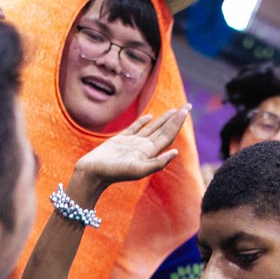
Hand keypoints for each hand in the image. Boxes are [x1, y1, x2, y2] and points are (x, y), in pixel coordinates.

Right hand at [71, 107, 188, 197]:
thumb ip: (157, 162)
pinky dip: (143, 122)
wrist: (92, 173)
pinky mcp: (120, 141)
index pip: (168, 136)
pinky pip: (135, 129)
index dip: (177, 123)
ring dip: (163, 119)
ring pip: (152, 128)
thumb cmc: (113, 172)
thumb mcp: (137, 170)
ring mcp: (132, 144)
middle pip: (163, 131)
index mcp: (149, 153)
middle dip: (176, 119)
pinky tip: (149, 117)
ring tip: (175, 110)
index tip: (186, 110)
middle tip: (187, 105)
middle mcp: (143, 148)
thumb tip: (176, 152)